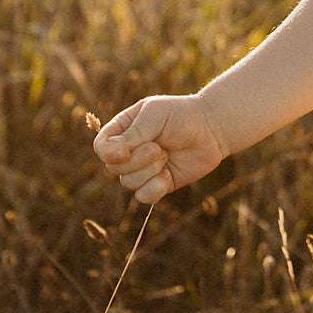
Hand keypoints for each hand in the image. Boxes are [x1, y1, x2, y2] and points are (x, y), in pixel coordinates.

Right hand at [93, 93, 226, 204]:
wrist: (211, 128)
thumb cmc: (181, 115)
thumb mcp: (155, 115)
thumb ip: (133, 134)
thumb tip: (111, 155)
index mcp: (123, 129)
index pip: (101, 147)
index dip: (109, 153)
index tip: (126, 151)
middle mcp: (129, 151)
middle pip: (113, 168)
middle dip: (137, 160)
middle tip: (159, 147)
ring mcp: (143, 169)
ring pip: (128, 183)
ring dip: (149, 171)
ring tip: (167, 154)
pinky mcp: (158, 184)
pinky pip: (143, 197)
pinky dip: (155, 188)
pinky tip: (168, 175)